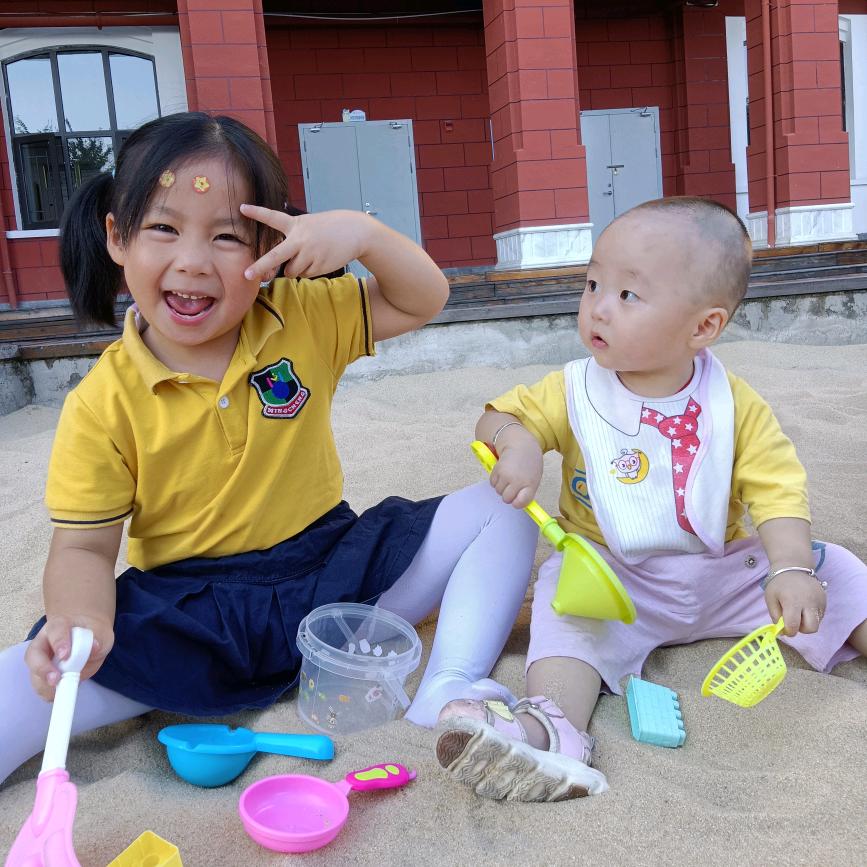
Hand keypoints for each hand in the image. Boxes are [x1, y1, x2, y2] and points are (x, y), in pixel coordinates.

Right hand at [25, 614, 113, 700]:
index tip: (66, 655)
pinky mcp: (42, 674)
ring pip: (34, 673)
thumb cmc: (93, 633)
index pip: (55, 631)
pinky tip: (58, 696)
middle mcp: (44, 641)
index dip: (59, 642)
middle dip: (42, 669)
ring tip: (59, 692)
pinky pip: (40, 686)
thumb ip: (98, 640)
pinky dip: (48, 693)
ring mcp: (40, 659)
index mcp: (59, 625)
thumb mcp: (101, 634)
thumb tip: (94, 648)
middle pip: (34, 655)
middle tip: (55, 680)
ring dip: (44, 685)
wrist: (88, 636)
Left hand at [240, 206, 371, 281]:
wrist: (356, 232)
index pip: (273, 218)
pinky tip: (320, 259)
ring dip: (296, 268)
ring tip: (311, 255)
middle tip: (246, 275)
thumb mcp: (310, 225)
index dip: (257, 213)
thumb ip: (295, 241)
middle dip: (260, 267)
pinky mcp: (318, 266)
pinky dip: (309, 270)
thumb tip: (286, 269)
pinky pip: (304, 275)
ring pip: (291, 271)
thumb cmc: (330, 228)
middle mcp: (300, 239)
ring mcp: (309, 254)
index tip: (242, 208)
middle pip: (275, 256)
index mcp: (296, 224)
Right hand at [490, 443, 542, 509]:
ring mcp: (506, 475)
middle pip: (506, 499)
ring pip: (498, 491)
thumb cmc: (529, 463)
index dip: (517, 503)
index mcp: (530, 484)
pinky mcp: (497, 470)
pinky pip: (492, 483)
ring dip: (501, 486)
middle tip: (512, 486)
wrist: (521, 445)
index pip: (521, 503)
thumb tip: (517, 503)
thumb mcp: (533, 478)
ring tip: (508, 476)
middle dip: (508, 495)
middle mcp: (518, 481)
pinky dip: (496, 480)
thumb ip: (527, 490)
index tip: (516, 501)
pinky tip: (502, 472)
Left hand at [764, 571, 826, 636]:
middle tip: (794, 621)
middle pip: (811, 629)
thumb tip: (782, 631)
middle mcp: (809, 602)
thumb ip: (775, 616)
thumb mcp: (770, 598)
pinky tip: (804, 605)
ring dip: (807, 622)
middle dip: (802, 629)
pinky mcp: (825, 600)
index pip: (794, 626)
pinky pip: (820, 615)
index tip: (784, 628)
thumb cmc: (779, 583)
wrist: (793, 566)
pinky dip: (812, 615)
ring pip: (817, 623)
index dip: (789, 631)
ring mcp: (819, 601)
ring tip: (798, 610)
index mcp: (792, 602)